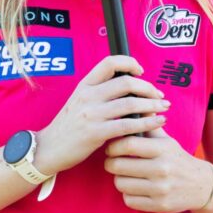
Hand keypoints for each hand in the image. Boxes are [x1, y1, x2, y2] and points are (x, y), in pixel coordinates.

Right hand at [34, 56, 169, 174]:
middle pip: (126, 82)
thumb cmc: (68, 127)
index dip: (129, 63)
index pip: (109, 63)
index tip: (141, 71)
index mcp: (84, 85)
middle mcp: (88, 96)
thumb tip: (128, 86)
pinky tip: (157, 122)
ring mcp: (92, 114)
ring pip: (130, 103)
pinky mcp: (96, 133)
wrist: (48, 149)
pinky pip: (128, 125)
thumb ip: (99, 93)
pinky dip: (147, 122)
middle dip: (148, 87)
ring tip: (164, 108)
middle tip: (159, 95)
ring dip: (153, 104)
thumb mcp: (79, 102)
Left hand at [104, 127, 212, 212]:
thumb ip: (148, 124)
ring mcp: (161, 189)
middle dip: (111, 163)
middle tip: (113, 161)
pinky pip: (129, 200)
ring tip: (125, 175)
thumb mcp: (166, 140)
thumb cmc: (176, 158)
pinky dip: (128, 194)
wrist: (201, 185)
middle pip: (118, 165)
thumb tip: (133, 102)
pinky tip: (135, 188)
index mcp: (162, 149)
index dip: (113, 146)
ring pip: (120, 184)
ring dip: (119, 179)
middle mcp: (162, 169)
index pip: (127, 144)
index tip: (111, 148)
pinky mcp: (159, 205)